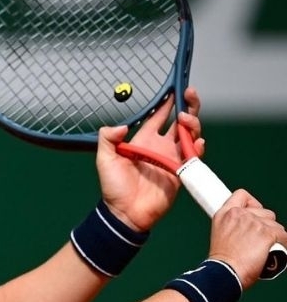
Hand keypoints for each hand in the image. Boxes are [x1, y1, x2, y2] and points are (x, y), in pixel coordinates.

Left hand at [95, 87, 205, 231]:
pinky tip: (195, 141)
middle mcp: (161, 147)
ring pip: (190, 135)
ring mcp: (173, 159)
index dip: (167, 103)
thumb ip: (107, 139)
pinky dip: (197, 147)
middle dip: (188, 106)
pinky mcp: (181, 173)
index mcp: (144, 141)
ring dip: (193, 124)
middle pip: (180, 122)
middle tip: (190, 94)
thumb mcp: (104, 159)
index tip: (175, 88)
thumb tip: (120, 126)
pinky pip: (194, 157)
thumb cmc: (114, 187)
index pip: (159, 117)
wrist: (125, 213)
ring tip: (187, 118)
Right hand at [209, 189, 286, 287]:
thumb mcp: (221, 237)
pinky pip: (284, 236)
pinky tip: (274, 252)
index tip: (254, 215)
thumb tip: (248, 229)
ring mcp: (254, 223)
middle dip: (266, 226)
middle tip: (258, 241)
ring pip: (276, 225)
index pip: (241, 196)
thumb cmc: (223, 263)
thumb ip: (234, 226)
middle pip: (265, 212)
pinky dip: (283, 245)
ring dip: (274, 237)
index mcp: (224, 214)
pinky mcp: (267, 233)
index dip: (252, 204)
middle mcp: (239, 215)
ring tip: (263, 250)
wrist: (225, 274)